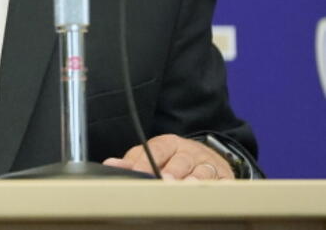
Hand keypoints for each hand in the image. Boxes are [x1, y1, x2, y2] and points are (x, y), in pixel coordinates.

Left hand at [102, 134, 233, 179]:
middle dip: (171, 171)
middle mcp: (189, 151)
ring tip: (185, 187)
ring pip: (201, 172)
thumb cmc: (173, 158)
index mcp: (169, 143)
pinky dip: (215, 187)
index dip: (146, 161)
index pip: (156, 149)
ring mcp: (208, 163)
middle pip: (180, 161)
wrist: (206, 156)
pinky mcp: (224, 177)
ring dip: (193, 180)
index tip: (138, 172)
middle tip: (164, 180)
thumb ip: (133, 160)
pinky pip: (221, 182)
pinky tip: (209, 192)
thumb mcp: (153, 154)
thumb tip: (110, 164)